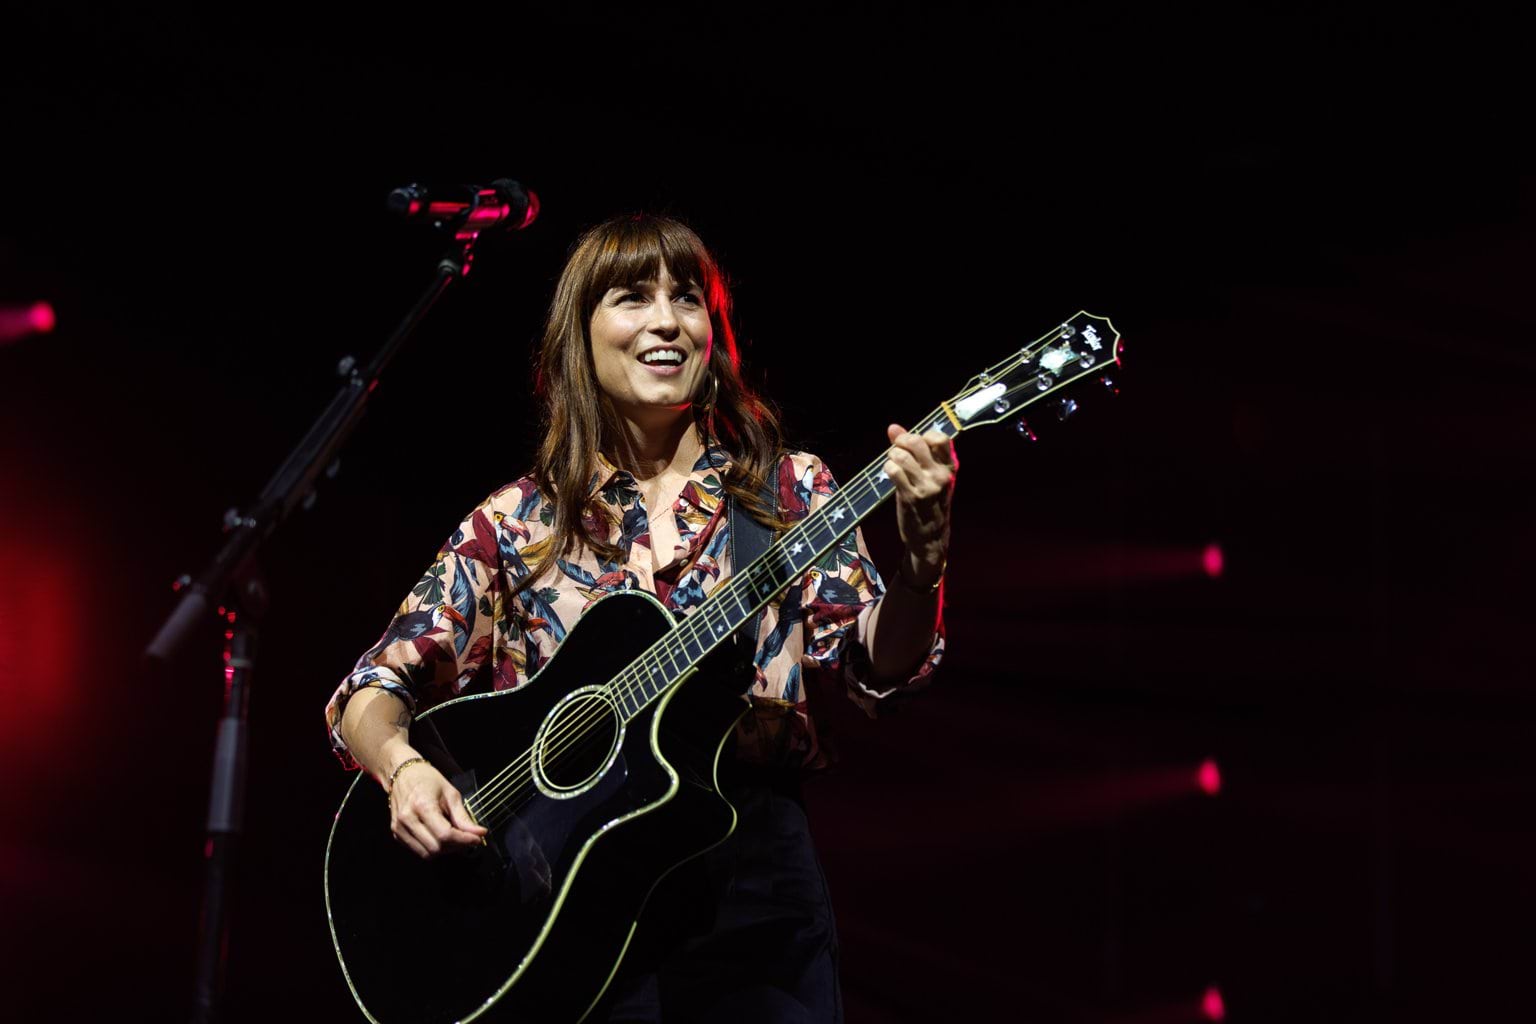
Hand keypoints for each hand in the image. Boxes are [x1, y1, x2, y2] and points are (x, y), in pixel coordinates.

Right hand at [388, 759, 488, 857]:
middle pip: (436, 848)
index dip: (464, 840)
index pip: (445, 834)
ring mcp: (399, 828)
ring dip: (444, 850)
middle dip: (456, 846)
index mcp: (422, 805)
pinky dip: (432, 848)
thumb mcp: (451, 793)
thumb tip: (479, 833)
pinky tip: (439, 836)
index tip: (477, 839)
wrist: (403, 775)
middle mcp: (408, 819)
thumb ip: (463, 817)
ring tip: (452, 836)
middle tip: (466, 837)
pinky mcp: (396, 833)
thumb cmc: (428, 780)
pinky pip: (418, 851)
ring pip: (427, 854)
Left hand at [883, 423, 956, 585]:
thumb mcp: (931, 476)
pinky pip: (893, 470)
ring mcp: (926, 486)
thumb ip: (915, 451)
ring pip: (901, 455)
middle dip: (901, 442)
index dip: (922, 435)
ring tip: (893, 463)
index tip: (914, 444)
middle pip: (916, 441)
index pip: (940, 438)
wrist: (930, 538)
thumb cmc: (930, 503)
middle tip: (897, 450)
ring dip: (892, 456)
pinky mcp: (910, 497)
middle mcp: (940, 476)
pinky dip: (888, 468)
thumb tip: (893, 427)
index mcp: (950, 468)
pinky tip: (890, 473)